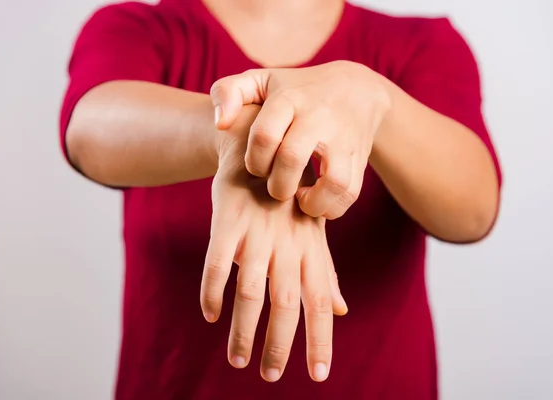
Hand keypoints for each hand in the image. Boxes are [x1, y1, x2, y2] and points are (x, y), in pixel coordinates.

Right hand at [200, 105, 347, 382]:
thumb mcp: (313, 234)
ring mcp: (256, 232)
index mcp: (310, 249)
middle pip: (286, 303)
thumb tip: (341, 311)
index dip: (321, 339)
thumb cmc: (289, 200)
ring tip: (238, 360)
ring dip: (244, 328)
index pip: (319, 301)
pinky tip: (211, 314)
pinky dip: (213, 289)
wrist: (260, 146)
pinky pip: (217, 261)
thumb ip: (325, 273)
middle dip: (280, 344)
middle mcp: (287, 244)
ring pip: (251, 290)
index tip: (319, 375)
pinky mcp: (227, 220)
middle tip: (271, 376)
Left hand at [210, 61, 391, 218]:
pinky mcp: (360, 159)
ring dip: (310, 203)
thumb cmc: (295, 92)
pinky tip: (318, 201)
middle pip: (293, 159)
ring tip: (299, 200)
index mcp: (289, 99)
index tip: (257, 167)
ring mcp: (344, 139)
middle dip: (277, 185)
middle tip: (275, 188)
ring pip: (332, 181)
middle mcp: (319, 117)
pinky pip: (349, 193)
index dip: (254, 161)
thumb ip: (227, 93)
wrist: (356, 90)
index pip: (264, 135)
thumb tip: (220, 124)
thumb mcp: (260, 81)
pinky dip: (331, 208)